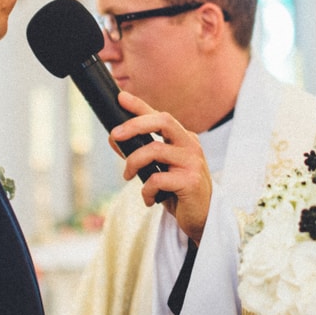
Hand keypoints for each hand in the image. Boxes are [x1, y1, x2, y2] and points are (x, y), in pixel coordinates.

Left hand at [108, 91, 213, 241]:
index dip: (139, 105)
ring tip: (128, 176)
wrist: (202, 218)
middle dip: (135, 124)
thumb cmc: (178, 191)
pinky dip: (146, 190)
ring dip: (133, 162)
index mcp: (183, 138)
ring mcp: (193, 162)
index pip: (160, 115)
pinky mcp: (191, 181)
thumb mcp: (157, 169)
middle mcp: (191, 145)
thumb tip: (113, 138)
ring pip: (155, 150)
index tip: (120, 97)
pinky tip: (149, 199)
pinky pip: (157, 179)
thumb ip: (140, 152)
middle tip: (114, 135)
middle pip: (163, 121)